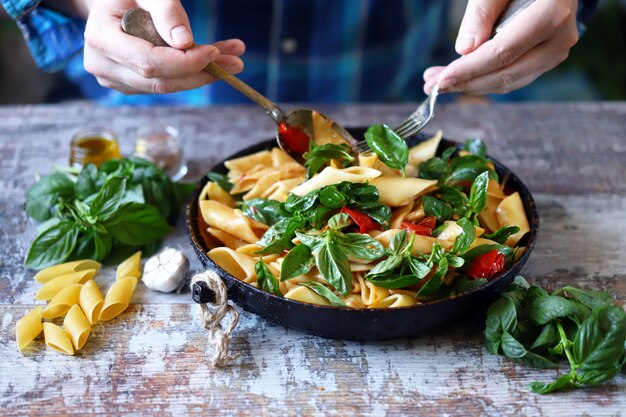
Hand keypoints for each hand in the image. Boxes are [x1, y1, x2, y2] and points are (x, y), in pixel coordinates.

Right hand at [82, 0, 244, 93]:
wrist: (113, 2)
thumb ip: (166, 11)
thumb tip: (184, 42)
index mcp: (101, 37)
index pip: (149, 62)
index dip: (184, 62)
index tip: (214, 53)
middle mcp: (102, 64)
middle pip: (160, 81)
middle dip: (201, 72)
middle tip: (235, 61)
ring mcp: (114, 78)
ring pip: (166, 86)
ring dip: (202, 74)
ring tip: (231, 57)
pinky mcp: (129, 84)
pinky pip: (164, 84)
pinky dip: (191, 74)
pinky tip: (213, 60)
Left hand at [423, 0, 578, 94]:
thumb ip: (483, 11)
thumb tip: (464, 49)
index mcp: (551, 15)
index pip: (503, 53)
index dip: (469, 70)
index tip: (441, 80)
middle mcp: (560, 38)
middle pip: (506, 73)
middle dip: (465, 83)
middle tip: (431, 86)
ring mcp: (557, 51)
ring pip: (510, 81)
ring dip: (472, 85)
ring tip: (439, 82)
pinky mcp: (548, 57)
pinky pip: (515, 76)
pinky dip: (486, 80)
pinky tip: (461, 77)